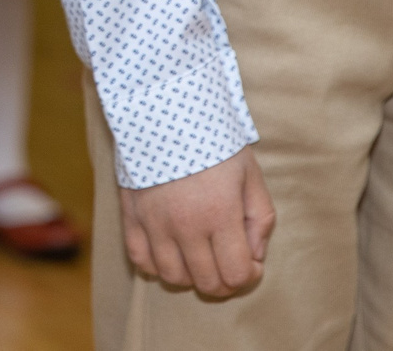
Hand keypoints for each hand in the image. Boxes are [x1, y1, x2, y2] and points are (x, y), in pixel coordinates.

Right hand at [117, 147, 274, 296]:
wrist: (165, 108)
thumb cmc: (214, 139)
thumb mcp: (250, 174)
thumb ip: (260, 218)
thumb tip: (254, 255)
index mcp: (220, 213)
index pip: (237, 274)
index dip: (250, 275)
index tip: (251, 260)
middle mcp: (186, 225)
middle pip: (207, 283)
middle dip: (225, 280)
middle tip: (227, 260)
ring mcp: (155, 222)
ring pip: (173, 277)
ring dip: (191, 275)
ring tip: (199, 256)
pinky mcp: (132, 214)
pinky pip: (140, 260)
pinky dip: (156, 265)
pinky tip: (169, 251)